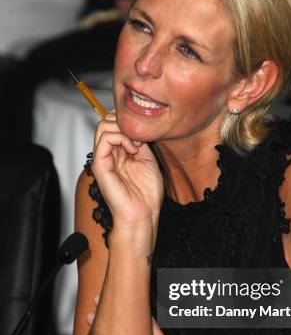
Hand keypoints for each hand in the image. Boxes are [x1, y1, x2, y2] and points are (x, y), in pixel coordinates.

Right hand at [91, 109, 163, 227]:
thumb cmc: (146, 193)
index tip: (145, 132)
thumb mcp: (147, 158)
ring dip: (123, 129)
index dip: (127, 120)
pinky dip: (121, 138)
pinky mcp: (100, 165)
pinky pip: (104, 139)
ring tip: (137, 144)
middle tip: (140, 136)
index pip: (113, 123)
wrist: (143, 214)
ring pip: (103, 125)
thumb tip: (135, 126)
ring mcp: (102, 159)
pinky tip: (133, 149)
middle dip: (125, 121)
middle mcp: (108, 154)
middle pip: (106, 120)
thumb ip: (139, 141)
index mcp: (117, 152)